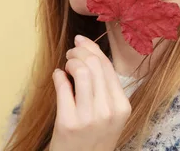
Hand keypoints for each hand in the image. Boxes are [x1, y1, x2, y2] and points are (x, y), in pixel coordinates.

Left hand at [49, 35, 131, 150]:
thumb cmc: (93, 138)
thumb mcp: (109, 115)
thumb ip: (104, 88)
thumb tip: (90, 52)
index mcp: (122, 107)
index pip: (107, 66)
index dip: (92, 48)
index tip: (81, 41)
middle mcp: (108, 112)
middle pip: (94, 64)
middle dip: (79, 52)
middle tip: (70, 54)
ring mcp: (89, 118)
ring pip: (81, 71)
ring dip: (70, 61)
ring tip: (66, 65)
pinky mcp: (68, 123)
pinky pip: (63, 86)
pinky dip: (58, 76)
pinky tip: (58, 76)